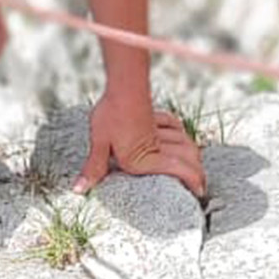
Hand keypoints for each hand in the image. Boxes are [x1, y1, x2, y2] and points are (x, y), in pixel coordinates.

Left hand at [72, 92, 206, 198]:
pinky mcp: (156, 118)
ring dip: (192, 154)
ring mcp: (158, 131)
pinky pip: (174, 126)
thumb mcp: (100, 143)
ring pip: (184, 143)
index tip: (199, 192)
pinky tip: (178, 137)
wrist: (122, 86)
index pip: (178, 170)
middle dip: (197, 173)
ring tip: (194, 167)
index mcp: (143, 159)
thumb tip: (79, 189)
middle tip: (200, 186)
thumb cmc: (111, 114)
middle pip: (187, 158)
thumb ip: (94, 168)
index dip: (193, 181)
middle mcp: (155, 146)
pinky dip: (179, 133)